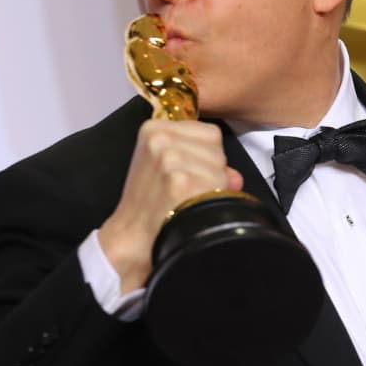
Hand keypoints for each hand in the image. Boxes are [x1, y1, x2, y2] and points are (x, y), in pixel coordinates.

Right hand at [99, 119, 243, 290]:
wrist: (130, 237)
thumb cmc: (149, 203)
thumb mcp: (168, 169)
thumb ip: (203, 162)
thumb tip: (235, 177)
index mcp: (155, 128)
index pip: (211, 133)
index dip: (208, 158)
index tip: (187, 174)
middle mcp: (161, 138)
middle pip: (218, 151)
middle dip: (212, 173)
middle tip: (186, 192)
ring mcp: (169, 159)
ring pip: (220, 169)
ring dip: (212, 189)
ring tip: (186, 201)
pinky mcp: (179, 181)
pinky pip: (217, 187)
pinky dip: (211, 201)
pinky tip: (190, 209)